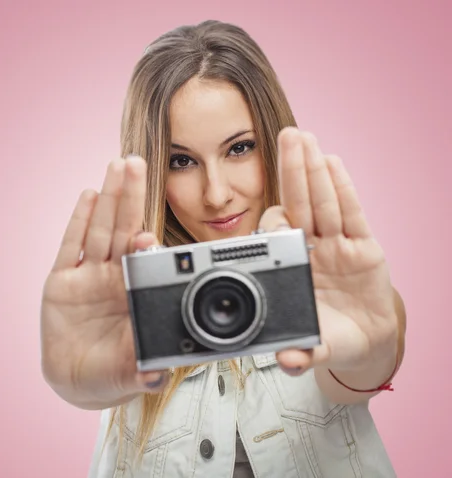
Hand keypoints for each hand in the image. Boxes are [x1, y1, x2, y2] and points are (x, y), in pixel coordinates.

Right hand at [40, 156, 168, 409]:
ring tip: (116, 167)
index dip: (144, 243)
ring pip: (99, 230)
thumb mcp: (128, 371)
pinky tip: (88, 196)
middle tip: (137, 164)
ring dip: (108, 199)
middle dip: (129, 198)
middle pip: (122, 231)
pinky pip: (70, 247)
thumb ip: (142, 369)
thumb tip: (156, 376)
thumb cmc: (110, 372)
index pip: (142, 260)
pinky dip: (78, 222)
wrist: (77, 380)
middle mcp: (113, 277)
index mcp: (133, 293)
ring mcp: (88, 276)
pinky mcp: (61, 281)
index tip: (148, 235)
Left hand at [258, 127, 398, 376]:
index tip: (264, 207)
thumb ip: (301, 352)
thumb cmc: (331, 335)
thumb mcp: (314, 346)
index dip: (272, 219)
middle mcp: (314, 250)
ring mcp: (338, 245)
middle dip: (293, 171)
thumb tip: (287, 363)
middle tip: (285, 137)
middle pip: (300, 204)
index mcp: (294, 268)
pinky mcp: (365, 248)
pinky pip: (353, 214)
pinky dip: (343, 190)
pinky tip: (333, 164)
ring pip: (324, 202)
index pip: (279, 236)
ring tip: (305, 139)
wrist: (365, 340)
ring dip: (314, 171)